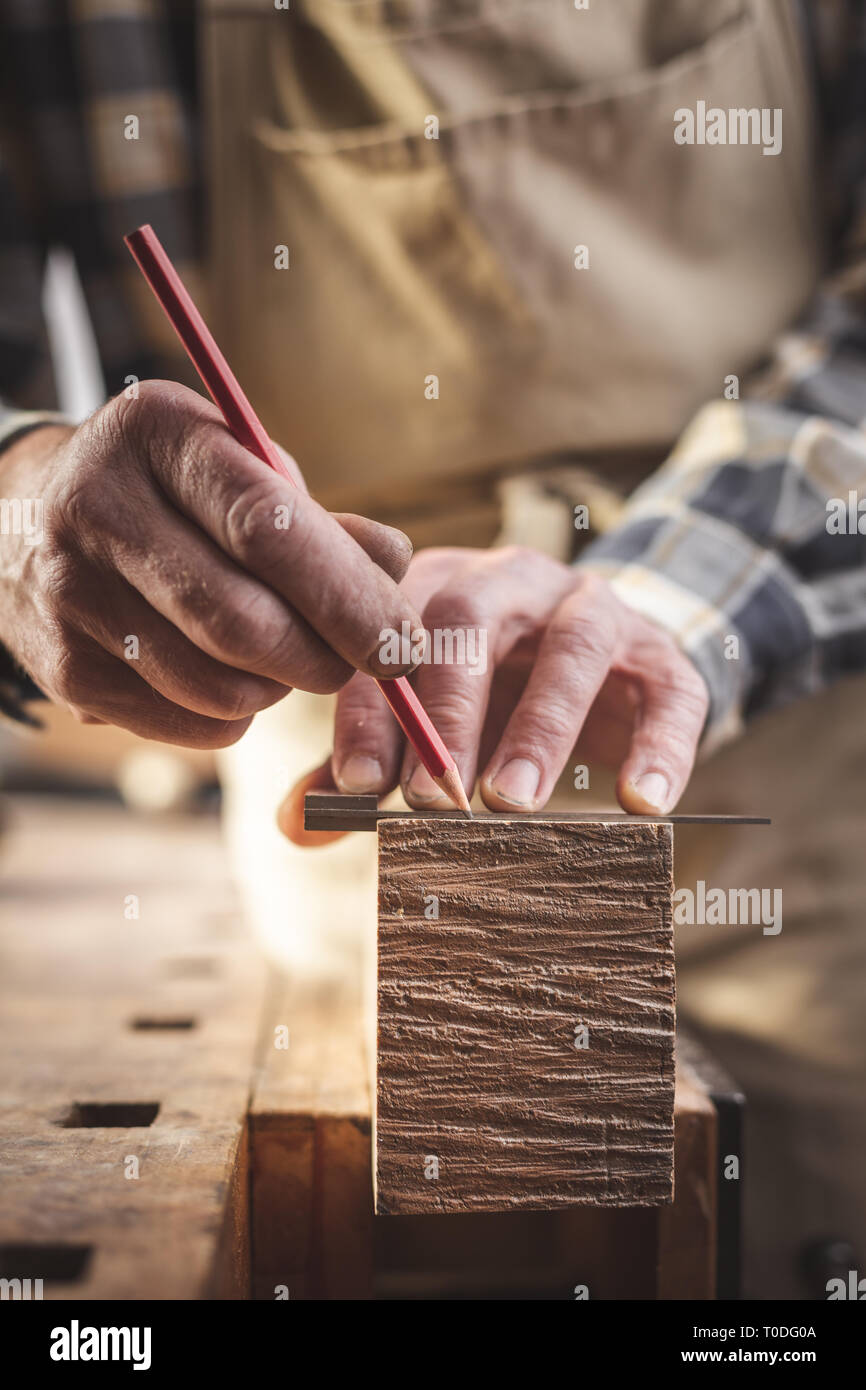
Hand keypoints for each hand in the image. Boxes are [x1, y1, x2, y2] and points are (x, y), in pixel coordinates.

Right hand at [0, 381, 419, 745]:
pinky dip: (236, 718)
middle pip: (243, 622)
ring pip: (218, 686)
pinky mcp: (62, 668)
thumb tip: (394, 565)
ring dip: (281, 688)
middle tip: (363, 661)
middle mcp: (97, 507)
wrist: (26, 516)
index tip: (403, 640)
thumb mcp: (241, 469)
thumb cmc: (171, 491)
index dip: (348, 596)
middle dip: (326, 658)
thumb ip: (321, 521)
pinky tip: (233, 678)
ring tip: (287, 656)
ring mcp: (71, 593)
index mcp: (156, 434)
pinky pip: (186, 724)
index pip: (266, 527)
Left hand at [280, 545, 708, 840]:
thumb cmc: (493, 693)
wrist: (610, 662)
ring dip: (542, 727)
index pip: (392, 637)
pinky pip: (671, 692)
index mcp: (439, 587)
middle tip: (432, 801)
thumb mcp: (425, 720)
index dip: (371, 710)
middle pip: (475, 622)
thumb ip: (367, 760)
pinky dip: (660, 746)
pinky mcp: (664, 654)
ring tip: (514, 802)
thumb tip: (294, 824)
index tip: (355, 785)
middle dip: (449, 716)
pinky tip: (642, 803)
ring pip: (575, 647)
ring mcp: (595, 609)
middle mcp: (515, 582)